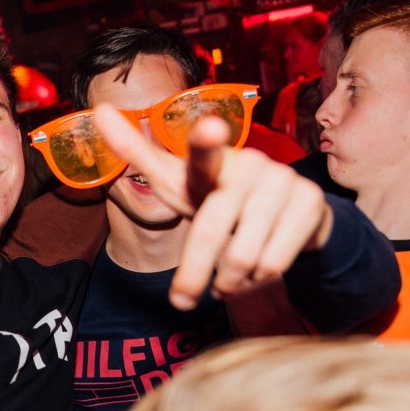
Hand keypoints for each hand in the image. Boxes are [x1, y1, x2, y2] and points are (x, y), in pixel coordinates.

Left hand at [93, 105, 333, 309]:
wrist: (284, 213)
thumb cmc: (215, 196)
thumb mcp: (176, 181)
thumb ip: (137, 152)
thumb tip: (100, 110)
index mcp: (210, 162)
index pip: (202, 154)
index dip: (204, 142)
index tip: (209, 129)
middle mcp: (248, 164)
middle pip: (210, 234)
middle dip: (192, 276)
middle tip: (183, 300)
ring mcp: (282, 181)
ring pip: (243, 257)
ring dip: (229, 280)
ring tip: (228, 274)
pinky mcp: (309, 201)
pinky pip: (273, 263)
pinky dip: (258, 279)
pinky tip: (257, 269)